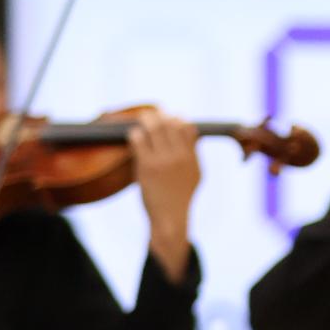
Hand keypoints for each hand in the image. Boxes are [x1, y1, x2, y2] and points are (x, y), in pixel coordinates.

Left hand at [129, 110, 200, 279]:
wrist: (169, 217)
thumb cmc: (181, 196)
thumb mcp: (195, 174)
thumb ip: (194, 153)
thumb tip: (192, 133)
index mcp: (192, 158)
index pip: (187, 129)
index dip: (179, 120)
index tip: (172, 117)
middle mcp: (179, 157)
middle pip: (170, 126)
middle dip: (161, 116)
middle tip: (153, 113)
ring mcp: (163, 161)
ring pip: (154, 130)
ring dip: (147, 121)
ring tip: (142, 117)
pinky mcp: (147, 166)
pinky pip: (139, 142)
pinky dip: (135, 134)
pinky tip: (133, 134)